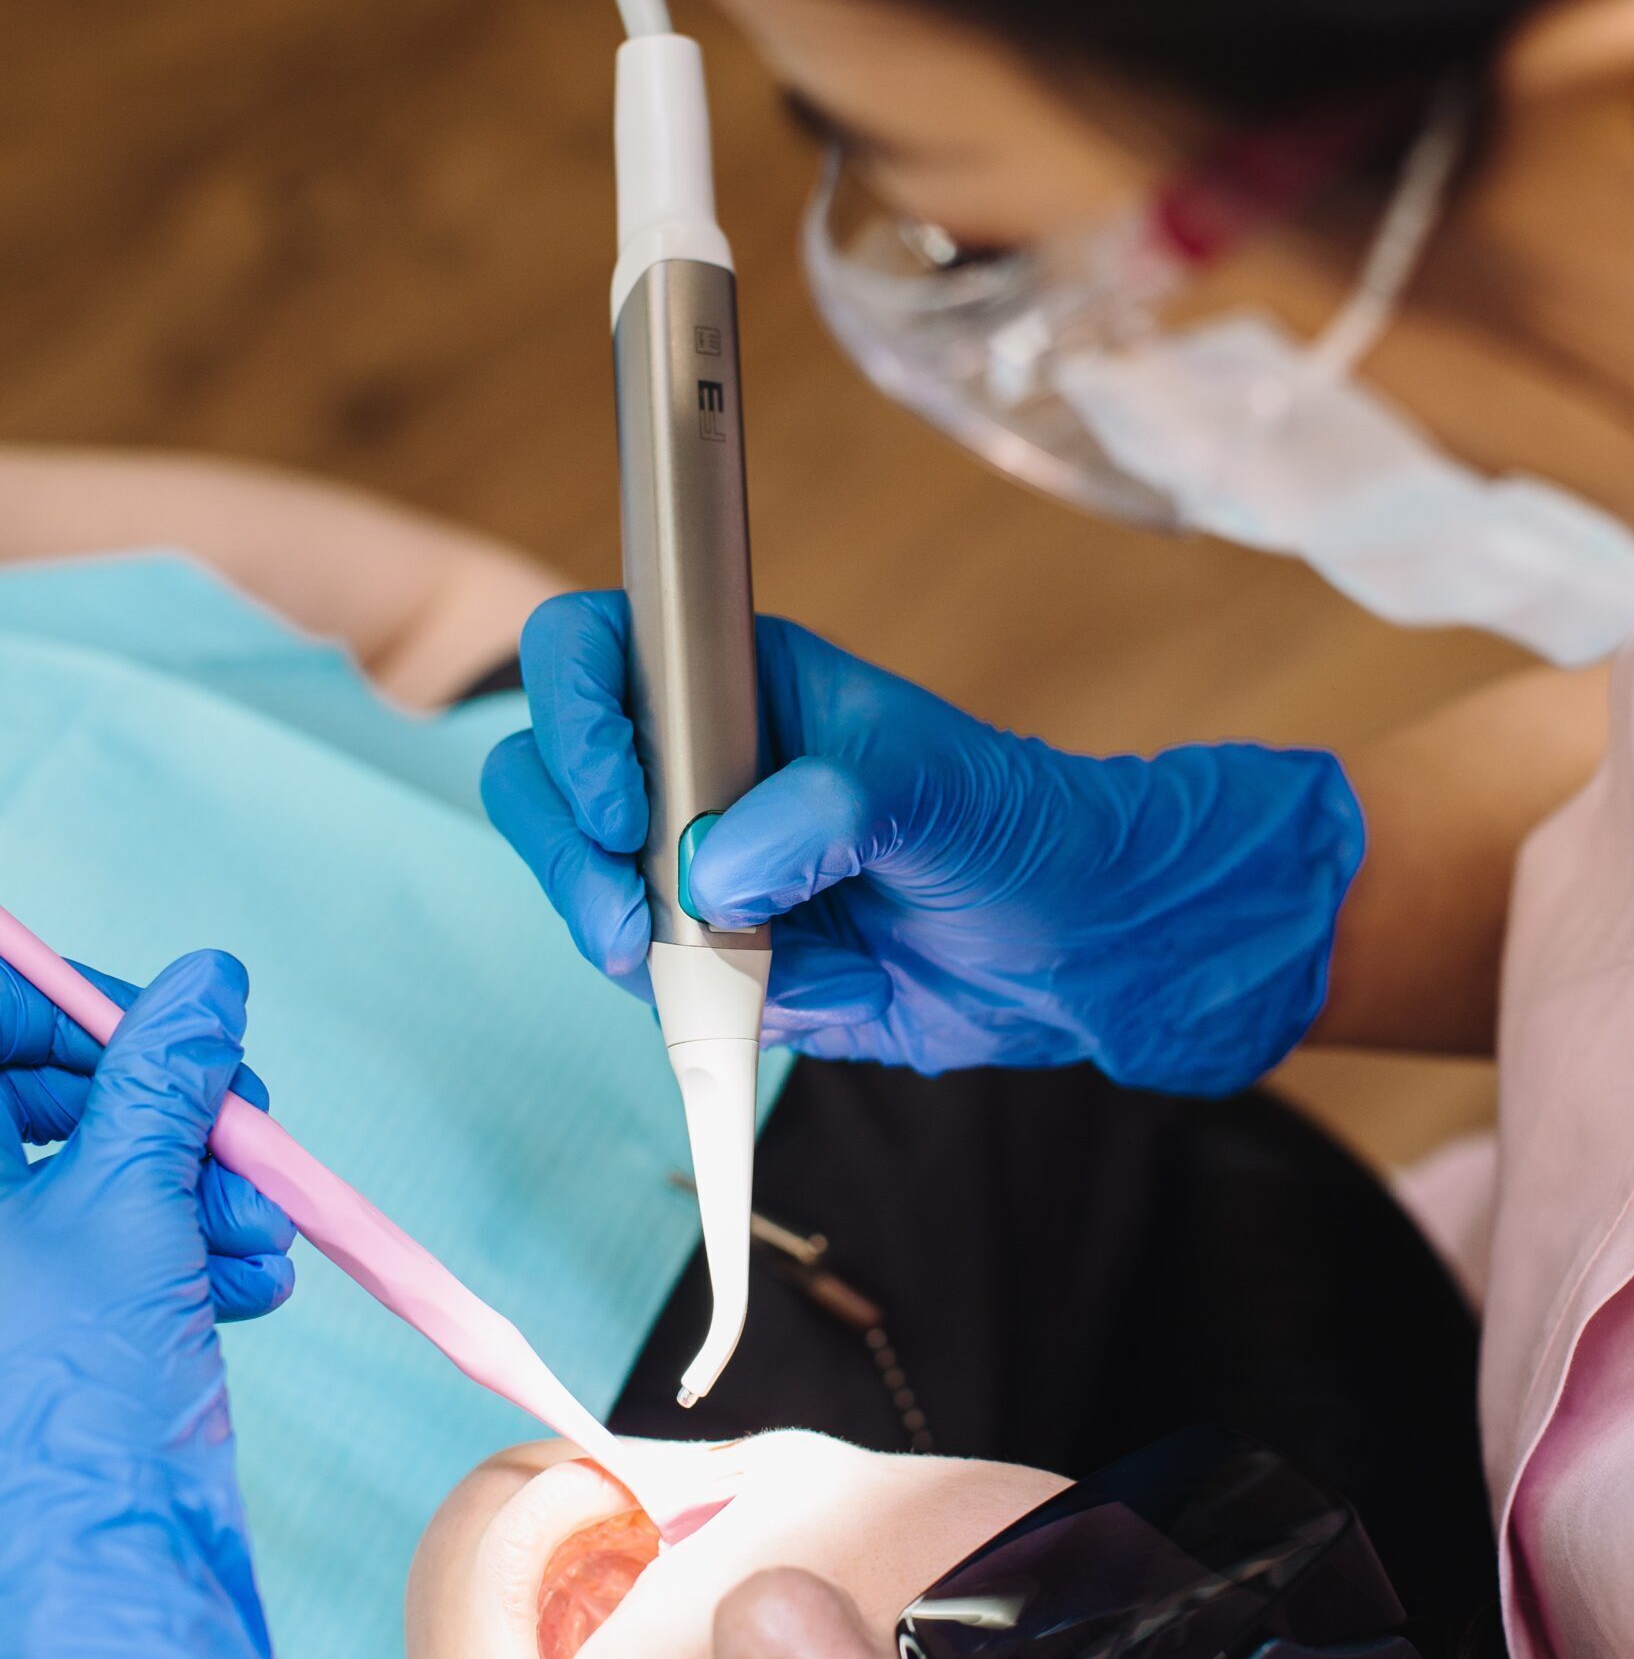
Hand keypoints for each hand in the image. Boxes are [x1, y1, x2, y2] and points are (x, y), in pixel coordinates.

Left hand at [0, 950, 366, 1658]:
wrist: (103, 1579)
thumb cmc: (76, 1405)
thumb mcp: (133, 1207)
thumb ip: (164, 1078)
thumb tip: (209, 980)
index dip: (76, 1010)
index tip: (176, 1029)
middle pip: (49, 1095)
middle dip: (165, 1106)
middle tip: (243, 1127)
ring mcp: (7, 1275)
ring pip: (99, 1169)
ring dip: (200, 1183)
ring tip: (261, 1235)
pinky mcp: (52, 1323)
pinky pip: (118, 1240)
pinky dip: (193, 1242)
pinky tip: (252, 1279)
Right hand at [482, 592, 1363, 1093]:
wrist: (1067, 948)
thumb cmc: (1014, 829)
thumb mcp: (933, 788)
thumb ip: (824, 812)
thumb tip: (712, 876)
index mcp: (733, 683)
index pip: (589, 653)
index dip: (573, 714)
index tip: (622, 800)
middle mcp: (690, 766)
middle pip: (542, 779)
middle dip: (567, 854)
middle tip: (629, 919)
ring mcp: (687, 863)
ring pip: (583, 892)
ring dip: (643, 943)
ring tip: (765, 964)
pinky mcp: (707, 955)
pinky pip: (651, 983)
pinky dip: (707, 1004)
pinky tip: (810, 991)